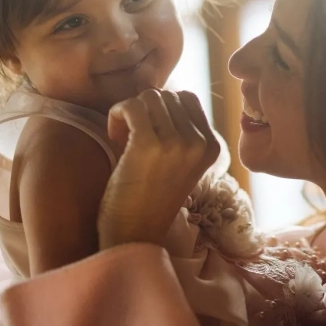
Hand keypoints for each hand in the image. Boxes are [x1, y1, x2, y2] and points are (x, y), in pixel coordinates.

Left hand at [98, 90, 219, 248]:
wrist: (133, 236)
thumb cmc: (149, 200)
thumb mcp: (177, 163)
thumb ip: (178, 131)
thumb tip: (158, 90)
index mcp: (211, 147)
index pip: (188, 99)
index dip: (162, 110)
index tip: (148, 134)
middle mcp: (199, 143)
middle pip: (167, 95)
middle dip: (144, 111)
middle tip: (131, 139)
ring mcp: (177, 143)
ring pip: (149, 96)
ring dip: (130, 112)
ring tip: (123, 140)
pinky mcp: (149, 144)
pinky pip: (131, 106)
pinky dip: (117, 115)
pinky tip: (114, 138)